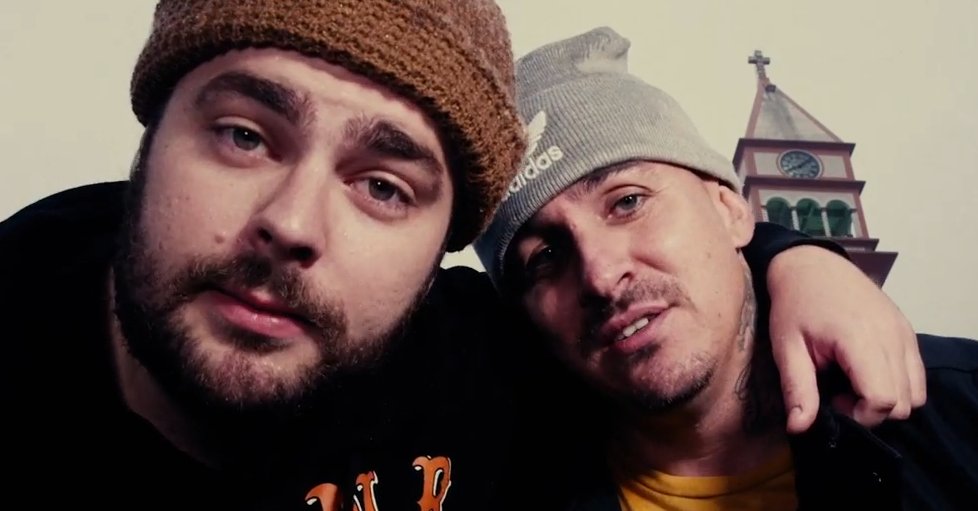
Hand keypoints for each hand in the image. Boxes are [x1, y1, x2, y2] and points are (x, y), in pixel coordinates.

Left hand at [765, 245, 925, 432]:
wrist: (810, 264)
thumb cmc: (794, 303)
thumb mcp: (787, 347)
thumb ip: (798, 388)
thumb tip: (799, 428)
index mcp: (861, 339)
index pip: (883, 400)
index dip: (859, 414)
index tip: (832, 402)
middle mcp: (892, 336)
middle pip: (903, 403)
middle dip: (871, 411)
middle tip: (838, 394)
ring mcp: (904, 332)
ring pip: (916, 393)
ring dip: (887, 399)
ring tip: (851, 383)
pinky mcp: (907, 330)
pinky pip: (917, 374)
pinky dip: (898, 384)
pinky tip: (865, 371)